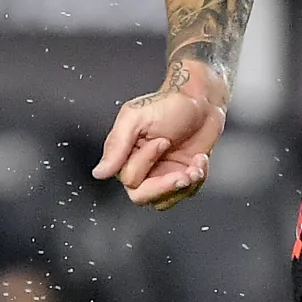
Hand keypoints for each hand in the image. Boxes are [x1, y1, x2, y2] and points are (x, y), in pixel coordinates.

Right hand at [93, 70, 226, 208]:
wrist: (202, 101)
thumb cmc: (169, 104)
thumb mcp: (136, 117)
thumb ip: (116, 145)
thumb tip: (99, 173)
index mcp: (125, 155)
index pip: (129, 179)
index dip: (146, 163)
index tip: (162, 140)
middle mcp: (142, 168)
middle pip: (143, 197)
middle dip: (166, 186)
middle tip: (184, 171)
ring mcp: (163, 174)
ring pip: (164, 201)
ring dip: (184, 185)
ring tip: (196, 165)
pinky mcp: (183, 176)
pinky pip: (185, 194)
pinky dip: (197, 179)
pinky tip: (200, 160)